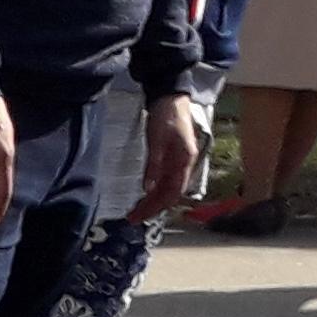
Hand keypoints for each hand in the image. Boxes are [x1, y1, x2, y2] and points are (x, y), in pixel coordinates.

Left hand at [136, 92, 205, 220]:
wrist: (170, 97)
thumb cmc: (166, 116)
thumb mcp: (157, 141)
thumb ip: (154, 165)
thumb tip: (148, 189)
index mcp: (185, 160)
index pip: (172, 192)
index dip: (156, 207)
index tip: (140, 216)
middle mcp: (183, 164)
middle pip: (169, 194)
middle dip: (152, 208)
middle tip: (132, 218)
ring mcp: (177, 161)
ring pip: (166, 188)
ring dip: (151, 201)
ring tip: (135, 211)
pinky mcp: (170, 158)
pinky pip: (163, 180)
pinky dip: (153, 190)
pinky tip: (143, 196)